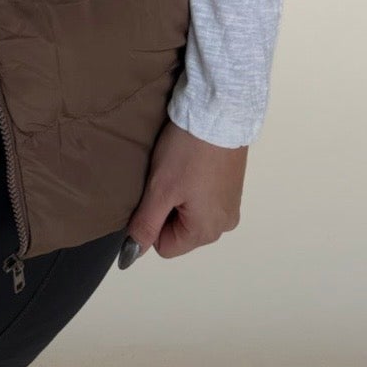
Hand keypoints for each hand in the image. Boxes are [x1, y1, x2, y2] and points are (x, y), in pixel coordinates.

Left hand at [121, 118, 246, 262]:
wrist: (218, 111)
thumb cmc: (187, 152)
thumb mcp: (159, 189)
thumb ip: (145, 224)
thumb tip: (133, 255)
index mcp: (207, 232)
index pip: (165, 246)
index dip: (152, 221)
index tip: (156, 192)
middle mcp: (224, 225)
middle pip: (180, 231)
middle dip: (168, 207)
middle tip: (168, 177)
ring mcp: (231, 205)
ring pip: (191, 213)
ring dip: (180, 194)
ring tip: (180, 168)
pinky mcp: (233, 186)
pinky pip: (205, 198)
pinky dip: (194, 184)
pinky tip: (192, 163)